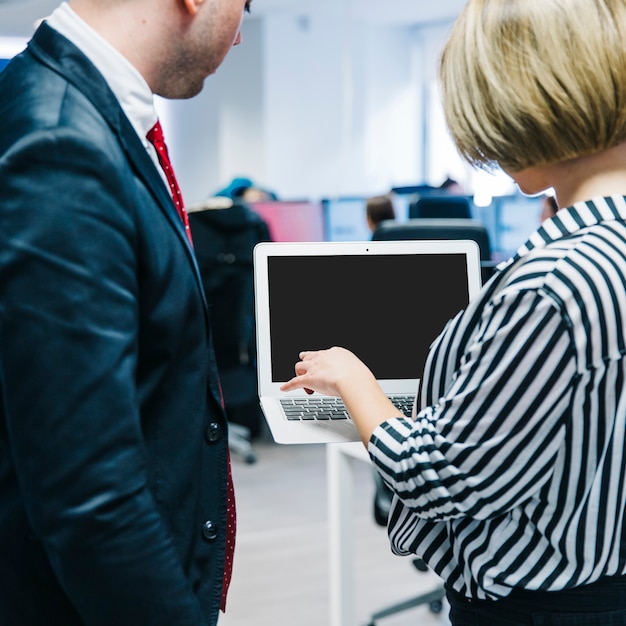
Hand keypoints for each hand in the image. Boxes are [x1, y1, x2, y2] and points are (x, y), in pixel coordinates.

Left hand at [281, 347, 402, 444]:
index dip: (322, 362)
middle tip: (308, 371)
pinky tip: (283, 388)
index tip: (323, 367)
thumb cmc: (361, 379)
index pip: (324, 354)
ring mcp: (315, 367)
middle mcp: (323, 357)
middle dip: (307, 363)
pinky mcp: (308, 379)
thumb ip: (357, 378)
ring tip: (303, 383)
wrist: (353, 381)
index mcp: (337, 353)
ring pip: (299, 367)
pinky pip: (294, 382)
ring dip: (299, 374)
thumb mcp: (360, 373)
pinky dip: (287, 386)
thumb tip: (366, 390)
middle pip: (308, 356)